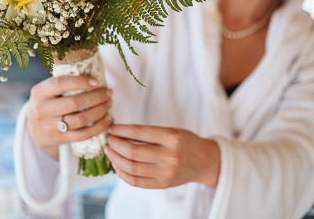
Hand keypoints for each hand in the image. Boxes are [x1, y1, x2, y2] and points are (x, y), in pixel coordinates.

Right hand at [27, 75, 112, 159]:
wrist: (35, 130)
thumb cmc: (47, 103)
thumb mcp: (47, 91)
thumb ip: (63, 83)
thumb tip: (93, 76)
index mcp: (39, 93)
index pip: (61, 84)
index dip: (81, 82)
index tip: (97, 81)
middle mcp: (42, 110)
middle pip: (75, 103)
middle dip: (96, 97)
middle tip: (108, 93)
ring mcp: (50, 127)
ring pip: (81, 119)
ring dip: (100, 111)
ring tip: (108, 104)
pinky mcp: (59, 139)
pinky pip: (83, 134)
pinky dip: (98, 127)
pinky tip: (106, 119)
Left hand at [104, 124, 219, 188]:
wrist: (205, 161)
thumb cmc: (185, 142)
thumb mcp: (171, 131)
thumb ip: (148, 133)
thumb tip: (118, 133)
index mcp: (172, 137)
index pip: (139, 133)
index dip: (121, 130)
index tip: (111, 128)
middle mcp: (169, 156)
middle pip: (132, 152)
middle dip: (115, 145)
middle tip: (108, 140)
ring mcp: (166, 173)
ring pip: (131, 168)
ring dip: (115, 159)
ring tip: (110, 152)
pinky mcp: (163, 184)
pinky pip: (136, 182)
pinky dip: (122, 174)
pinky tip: (117, 165)